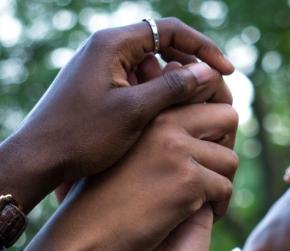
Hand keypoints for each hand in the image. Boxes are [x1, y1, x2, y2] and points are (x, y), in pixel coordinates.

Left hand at [0, 18, 233, 210]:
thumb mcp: (135, 112)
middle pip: (162, 45)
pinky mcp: (101, 87)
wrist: (41, 158)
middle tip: (212, 93)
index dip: (204, 49)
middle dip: (190, 67)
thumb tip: (208, 71)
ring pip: (151, 66)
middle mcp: (107, 48)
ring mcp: (102, 68)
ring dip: (173, 85)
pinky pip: (137, 82)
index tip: (227, 71)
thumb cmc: (83, 135)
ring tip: (189, 112)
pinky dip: (156, 95)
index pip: (171, 31)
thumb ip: (173, 88)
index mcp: (113, 44)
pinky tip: (165, 118)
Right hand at [27, 102, 238, 250]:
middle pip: (228, 117)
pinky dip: (218, 207)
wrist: (84, 234)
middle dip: (225, 147)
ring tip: (201, 200)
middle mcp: (165, 122)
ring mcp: (177, 151)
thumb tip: (203, 113)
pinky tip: (197, 215)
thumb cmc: (106, 195)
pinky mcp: (188, 183)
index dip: (216, 119)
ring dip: (221, 183)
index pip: (207, 89)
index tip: (212, 144)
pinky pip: (226, 189)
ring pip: (230, 160)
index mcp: (150, 109)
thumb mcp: (130, 150)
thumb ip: (163, 129)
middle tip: (211, 173)